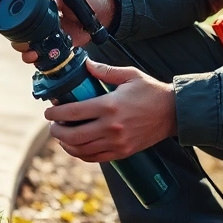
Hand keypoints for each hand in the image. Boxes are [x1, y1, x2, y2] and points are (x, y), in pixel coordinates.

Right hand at [10, 0, 117, 64]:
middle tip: (25, 45)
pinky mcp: (57, 47)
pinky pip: (44, 55)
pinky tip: (41, 59)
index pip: (22, 17)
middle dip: (19, 42)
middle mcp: (41, 23)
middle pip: (21, 35)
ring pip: (30, 47)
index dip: (18, 24)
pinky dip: (40, 59)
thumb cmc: (85, 0)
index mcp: (42, 9)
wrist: (100, 15)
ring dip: (27, 53)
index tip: (19, 29)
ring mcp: (48, 36)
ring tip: (32, 54)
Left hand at [45, 60, 175, 162]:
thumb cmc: (151, 92)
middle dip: (56, 130)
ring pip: (81, 150)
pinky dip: (80, 154)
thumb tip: (86, 65)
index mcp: (109, 105)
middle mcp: (111, 127)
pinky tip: (76, 147)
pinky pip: (95, 158)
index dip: (55, 113)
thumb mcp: (129, 75)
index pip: (73, 112)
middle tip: (52, 124)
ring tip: (61, 135)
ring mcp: (117, 142)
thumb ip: (105, 71)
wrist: (173, 113)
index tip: (48, 111)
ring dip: (66, 144)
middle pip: (72, 135)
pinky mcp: (122, 152)